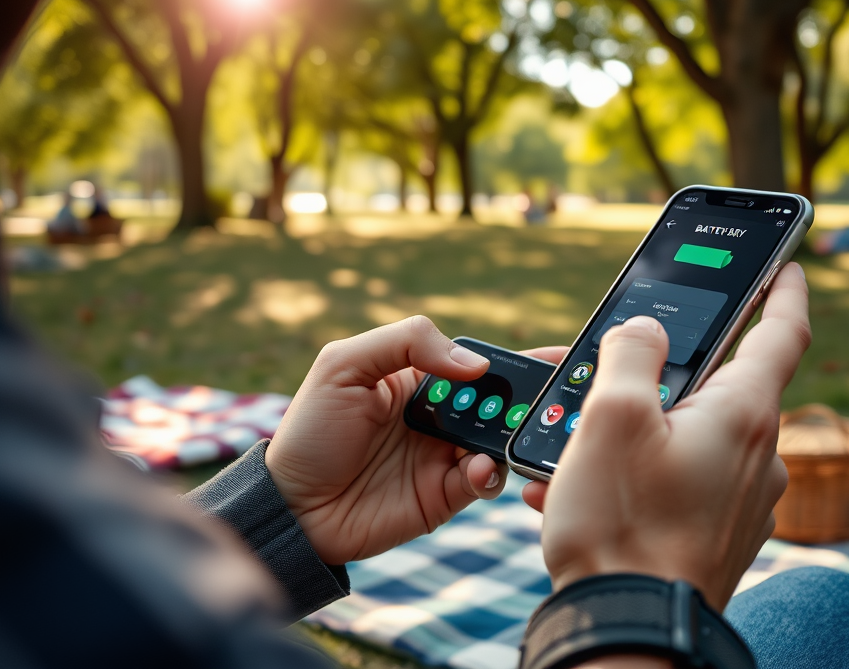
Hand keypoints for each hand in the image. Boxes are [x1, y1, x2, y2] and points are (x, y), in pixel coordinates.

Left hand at [266, 315, 566, 564]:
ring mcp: (443, 455)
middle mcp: (438, 415)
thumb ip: (407, 342)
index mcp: (418, 377)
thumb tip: (475, 363)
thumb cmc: (310, 431)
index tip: (556, 357)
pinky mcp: (445, 494)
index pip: (475, 361)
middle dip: (530, 399)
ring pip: (500, 440)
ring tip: (514, 433)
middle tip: (556, 400)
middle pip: (499, 401)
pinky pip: (485, 480)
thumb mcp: (344, 365)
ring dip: (514, 435)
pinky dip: (491, 472)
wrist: (292, 507)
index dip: (513, 360)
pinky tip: (477, 468)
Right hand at [525, 263, 809, 609]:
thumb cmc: (621, 525)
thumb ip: (632, 353)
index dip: (786, 290)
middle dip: (665, 377)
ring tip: (576, 454)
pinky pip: (683, 481)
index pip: (783, 333)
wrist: (629, 631)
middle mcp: (757, 457)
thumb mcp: (611, 417)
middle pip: (718, 388)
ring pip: (690, 438)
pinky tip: (586, 492)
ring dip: (638, 433)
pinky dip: (641, 474)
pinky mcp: (720, 533)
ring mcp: (742, 500)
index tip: (788, 265)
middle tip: (615, 379)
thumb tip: (645, 331)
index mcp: (742, 415)